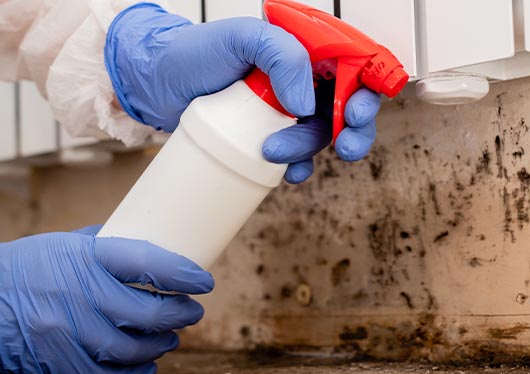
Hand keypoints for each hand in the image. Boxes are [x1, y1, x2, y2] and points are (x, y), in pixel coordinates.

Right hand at [0, 226, 213, 373]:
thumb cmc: (26, 267)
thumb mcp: (64, 243)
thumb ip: (107, 246)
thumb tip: (151, 245)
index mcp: (84, 257)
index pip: (147, 263)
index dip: (182, 274)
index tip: (203, 281)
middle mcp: (77, 294)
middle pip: (147, 313)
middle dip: (180, 314)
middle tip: (192, 312)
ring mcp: (66, 332)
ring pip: (132, 348)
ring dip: (161, 344)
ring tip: (171, 337)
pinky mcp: (57, 362)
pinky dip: (133, 373)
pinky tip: (147, 364)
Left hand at [105, 3, 380, 183]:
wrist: (159, 84)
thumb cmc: (196, 52)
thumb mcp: (240, 38)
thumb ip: (281, 56)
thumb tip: (306, 104)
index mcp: (305, 51)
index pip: (354, 67)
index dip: (366, 91)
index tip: (355, 113)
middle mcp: (302, 80)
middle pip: (348, 107)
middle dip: (353, 130)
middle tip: (343, 146)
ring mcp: (287, 111)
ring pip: (321, 135)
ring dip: (309, 150)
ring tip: (273, 151)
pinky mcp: (271, 136)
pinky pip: (298, 157)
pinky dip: (298, 168)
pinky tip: (286, 175)